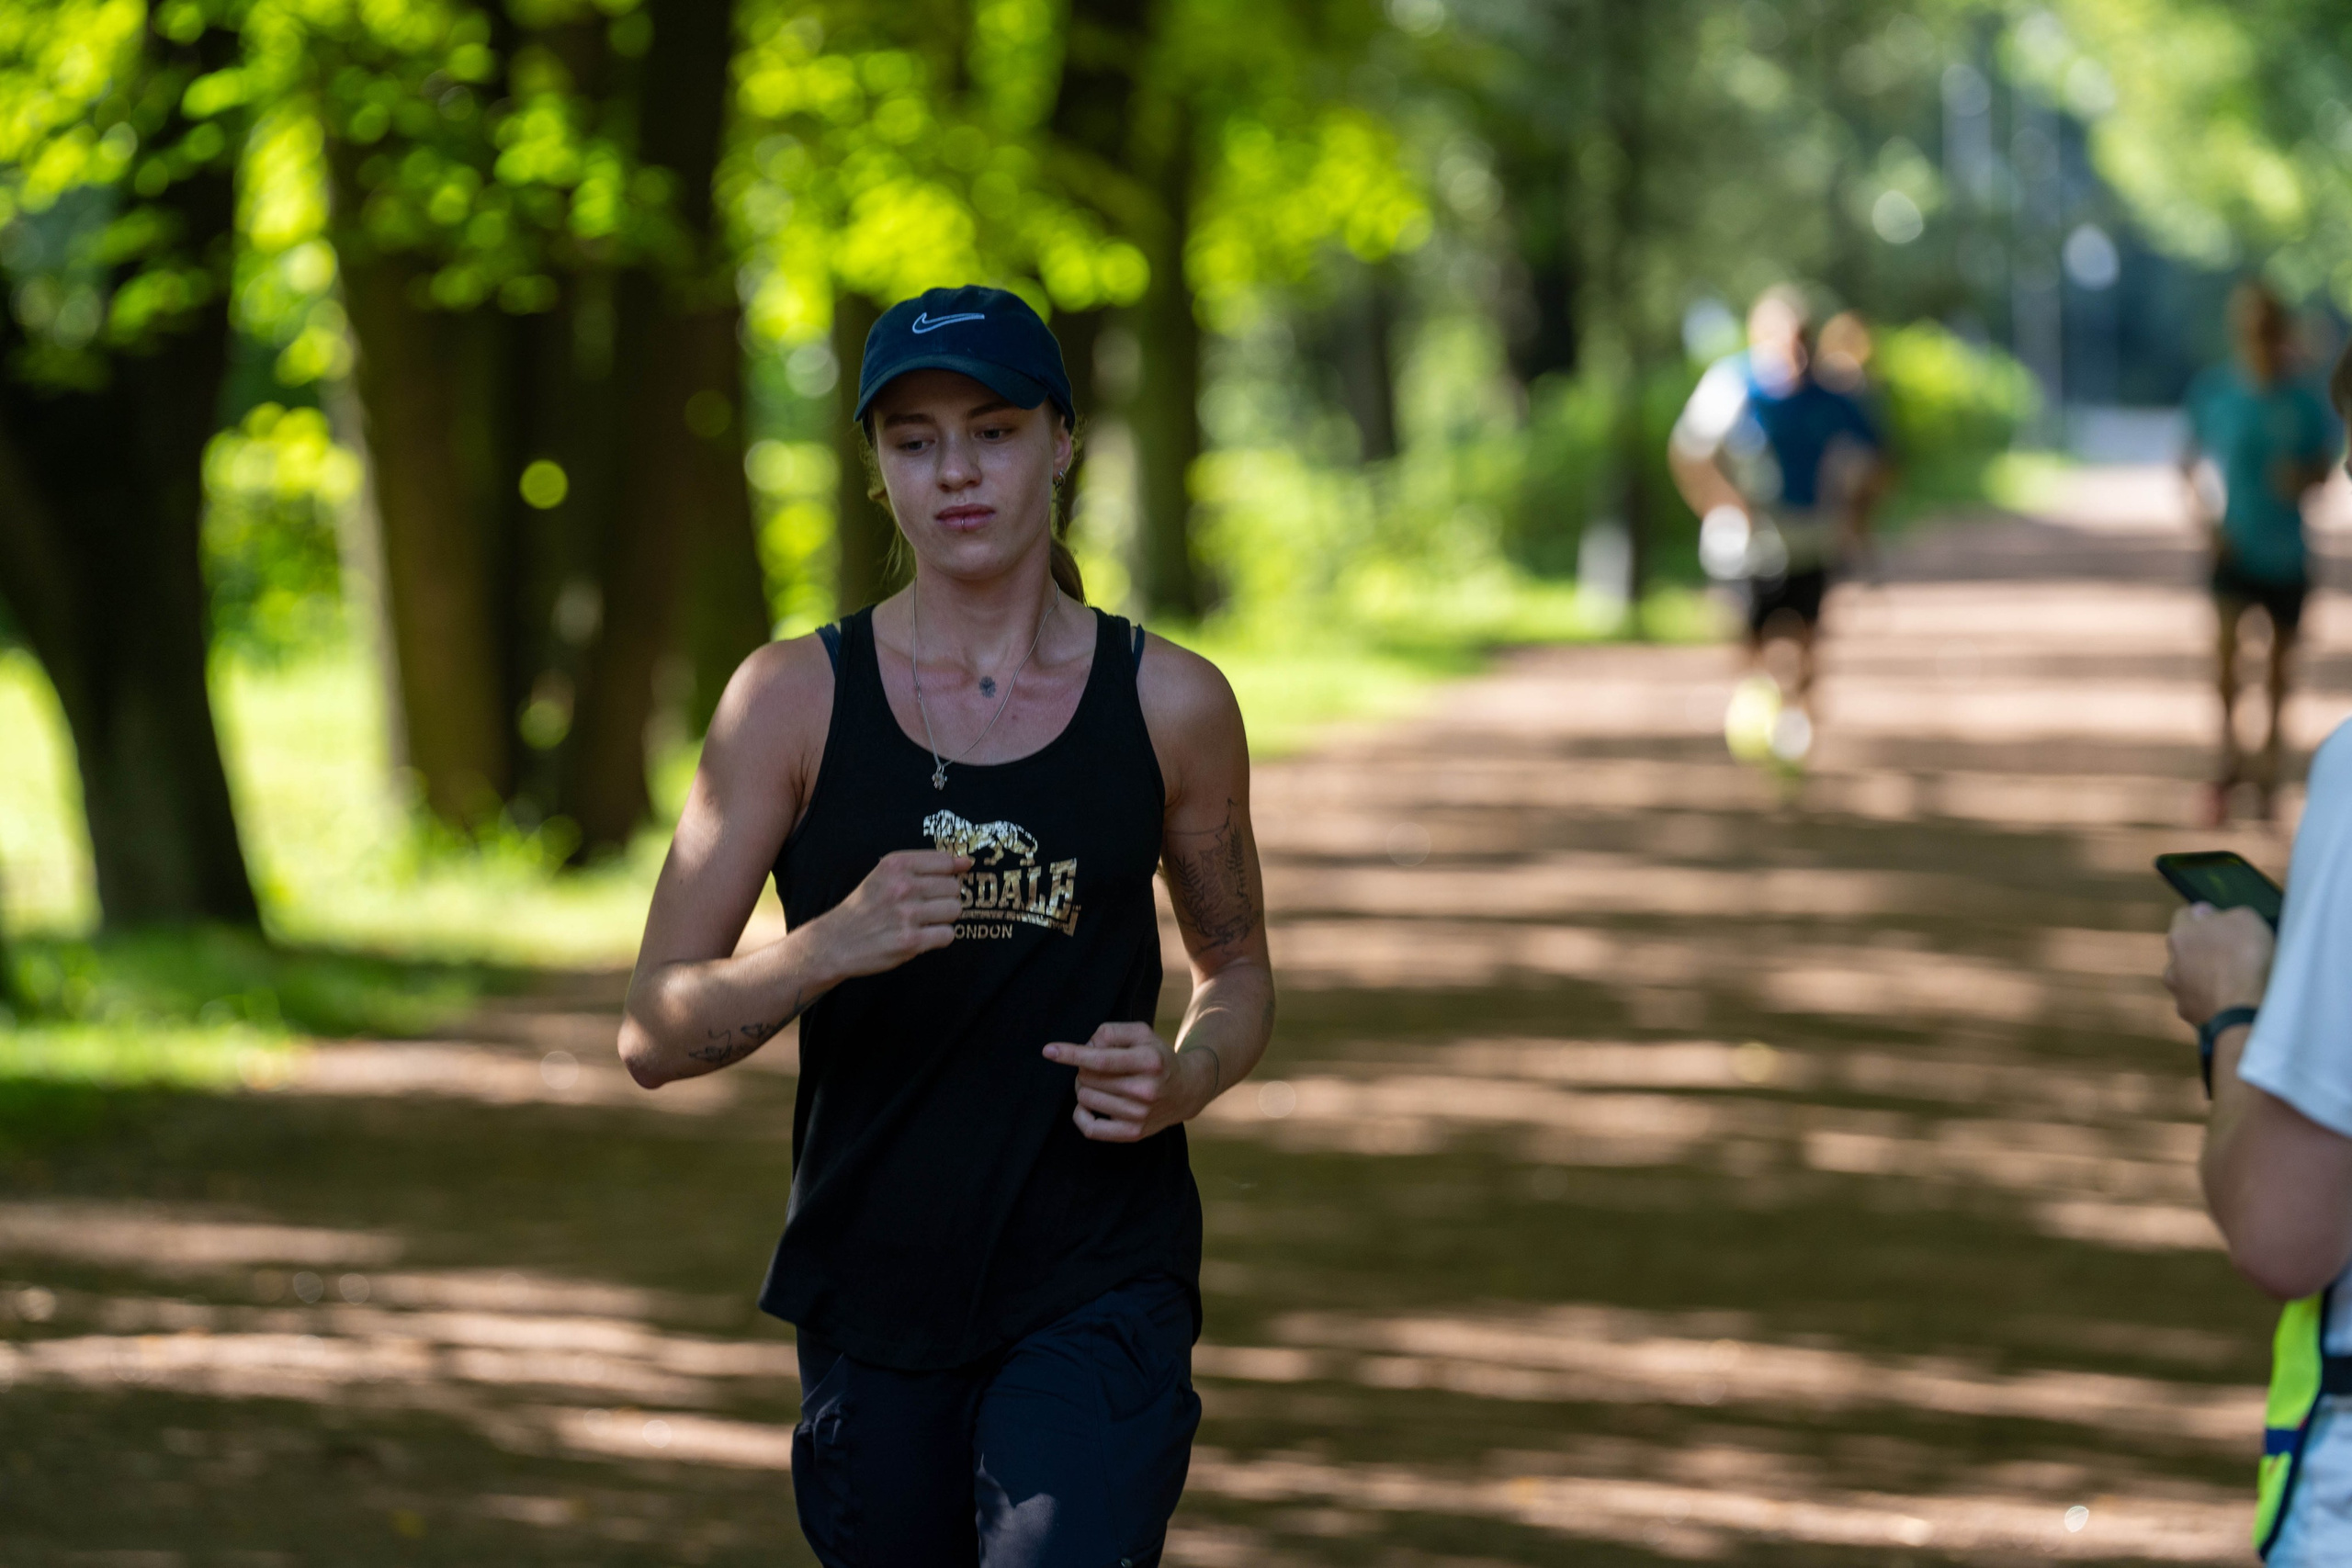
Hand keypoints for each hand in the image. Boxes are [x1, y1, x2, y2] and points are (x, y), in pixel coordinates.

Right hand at [811, 850, 969, 979]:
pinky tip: (923, 936)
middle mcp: (902, 886)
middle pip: (954, 887)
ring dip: (944, 918)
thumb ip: (924, 866)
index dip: (950, 873)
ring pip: (955, 910)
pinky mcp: (910, 941)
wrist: (836, 941)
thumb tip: (966, 861)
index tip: (945, 880)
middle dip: (945, 898)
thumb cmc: (865, 907)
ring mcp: (907, 914)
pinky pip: (947, 935)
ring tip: (925, 921)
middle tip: (926, 906)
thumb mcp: (885, 875)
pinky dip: (939, 937)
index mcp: (896, 865)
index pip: (945, 861)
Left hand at [1044, 1022, 1211, 1142]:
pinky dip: (1081, 1114)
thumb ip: (1112, 1032)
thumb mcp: (1141, 1033)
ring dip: (1084, 1088)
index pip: (1101, 1060)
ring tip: (1100, 1083)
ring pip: (1086, 1099)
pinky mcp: (1133, 1133)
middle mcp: (1146, 1090)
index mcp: (1149, 1061)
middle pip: (1088, 1078)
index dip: (1071, 1054)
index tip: (1049, 1051)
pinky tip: (1087, 1105)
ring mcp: (1140, 1115)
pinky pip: (1091, 1129)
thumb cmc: (1157, 1057)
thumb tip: (1087, 1047)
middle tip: (1096, 1067)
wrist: (1186, 1090)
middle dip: (1083, 1068)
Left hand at [2164, 903, 2273, 1026]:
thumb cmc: (2245, 958)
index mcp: (2180, 935)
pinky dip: (2212, 1000)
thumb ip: (2223, 914)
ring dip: (2206, 977)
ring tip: (2234, 982)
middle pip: (2186, 949)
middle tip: (2233, 955)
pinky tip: (2230, 1001)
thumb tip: (2206, 914)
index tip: (2224, 923)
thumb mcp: (2245, 920)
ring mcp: (2177, 991)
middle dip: (2205, 950)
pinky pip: (2199, 1002)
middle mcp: (2171, 963)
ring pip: (2189, 978)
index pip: (2185, 916)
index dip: (2206, 917)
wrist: (2242, 1009)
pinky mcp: (2188, 1014)